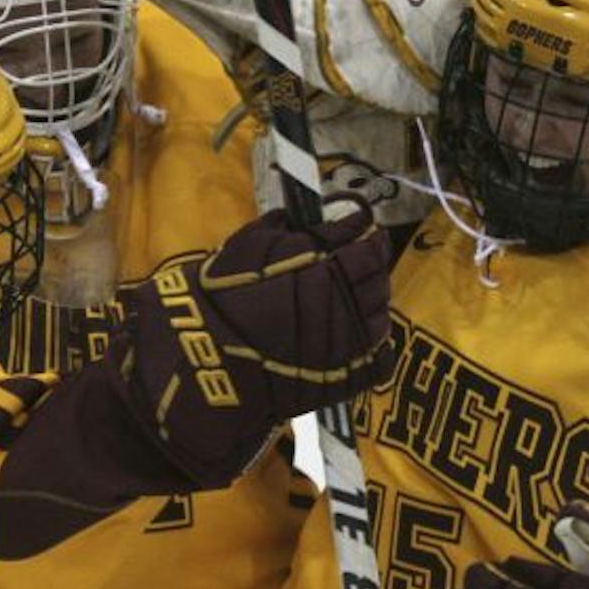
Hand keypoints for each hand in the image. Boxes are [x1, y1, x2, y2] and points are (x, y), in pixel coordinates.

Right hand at [113, 205, 393, 485]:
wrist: (207, 358)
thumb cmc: (223, 296)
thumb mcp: (249, 245)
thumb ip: (286, 226)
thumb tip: (308, 215)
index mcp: (328, 262)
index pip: (369, 238)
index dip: (367, 232)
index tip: (362, 231)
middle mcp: (348, 298)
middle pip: (379, 274)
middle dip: (369, 266)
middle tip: (353, 265)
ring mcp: (352, 339)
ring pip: (382, 313)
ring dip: (370, 303)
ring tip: (348, 302)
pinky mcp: (350, 374)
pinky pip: (379, 354)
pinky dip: (371, 343)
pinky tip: (351, 337)